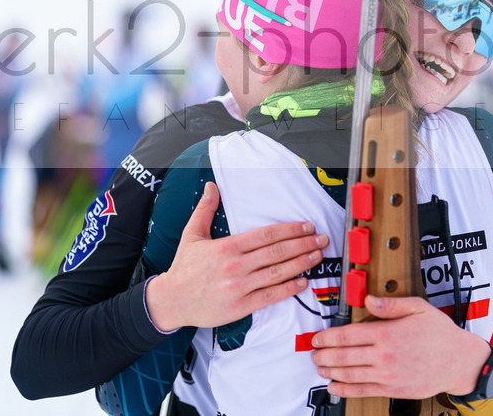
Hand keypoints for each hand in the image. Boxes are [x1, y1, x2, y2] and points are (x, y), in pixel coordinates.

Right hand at [146, 181, 327, 331]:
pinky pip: (270, 296)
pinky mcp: (240, 306)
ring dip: (301, 264)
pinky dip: (288, 289)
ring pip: (277, 273)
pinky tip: (303, 282)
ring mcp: (239, 287)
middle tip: (321, 239)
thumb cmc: (184, 269)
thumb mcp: (192, 235)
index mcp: (227, 247)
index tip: (307, 226)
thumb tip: (211, 186)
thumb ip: (205, 209)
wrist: (171, 301)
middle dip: (303, 244)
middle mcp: (235, 266)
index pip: (266, 235)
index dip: (290, 229)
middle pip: (277, 252)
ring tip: (318, 256)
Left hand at [310, 295, 490, 398]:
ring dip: (330, 370)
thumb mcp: (418, 308)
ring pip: (349, 374)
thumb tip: (368, 299)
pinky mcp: (392, 389)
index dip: (328, 336)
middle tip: (313, 352)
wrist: (459, 361)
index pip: (348, 334)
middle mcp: (385, 355)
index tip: (318, 336)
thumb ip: (390, 304)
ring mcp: (388, 375)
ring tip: (319, 366)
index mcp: (388, 333)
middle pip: (344, 355)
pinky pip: (362, 390)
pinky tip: (333, 386)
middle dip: (324, 354)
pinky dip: (344, 389)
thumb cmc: (441, 334)